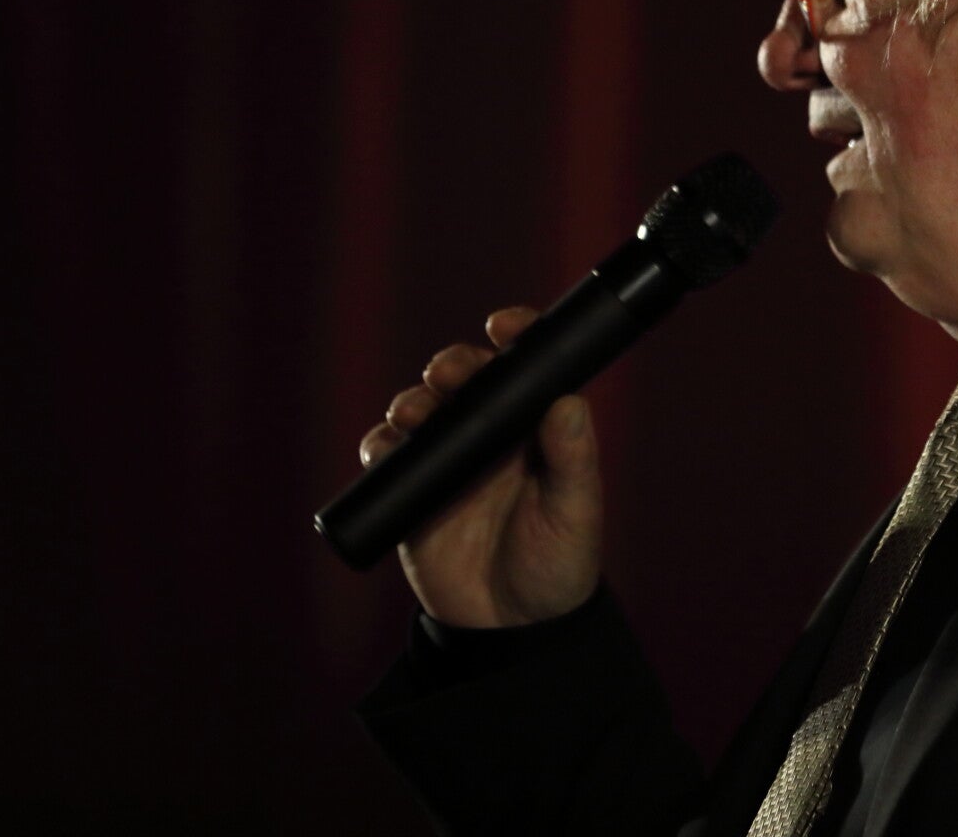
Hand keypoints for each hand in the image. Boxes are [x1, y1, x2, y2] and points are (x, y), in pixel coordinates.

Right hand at [359, 307, 603, 628]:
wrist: (510, 632)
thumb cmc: (558, 566)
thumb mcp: (576, 513)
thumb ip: (573, 460)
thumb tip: (569, 401)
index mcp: (537, 428)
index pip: (524, 368)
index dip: (514, 336)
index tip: (503, 325)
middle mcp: (492, 435)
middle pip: (466, 379)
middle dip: (453, 364)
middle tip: (450, 374)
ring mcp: (450, 462)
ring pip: (423, 409)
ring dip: (414, 399)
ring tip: (417, 412)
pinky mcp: (413, 493)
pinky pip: (389, 456)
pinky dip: (382, 443)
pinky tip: (388, 445)